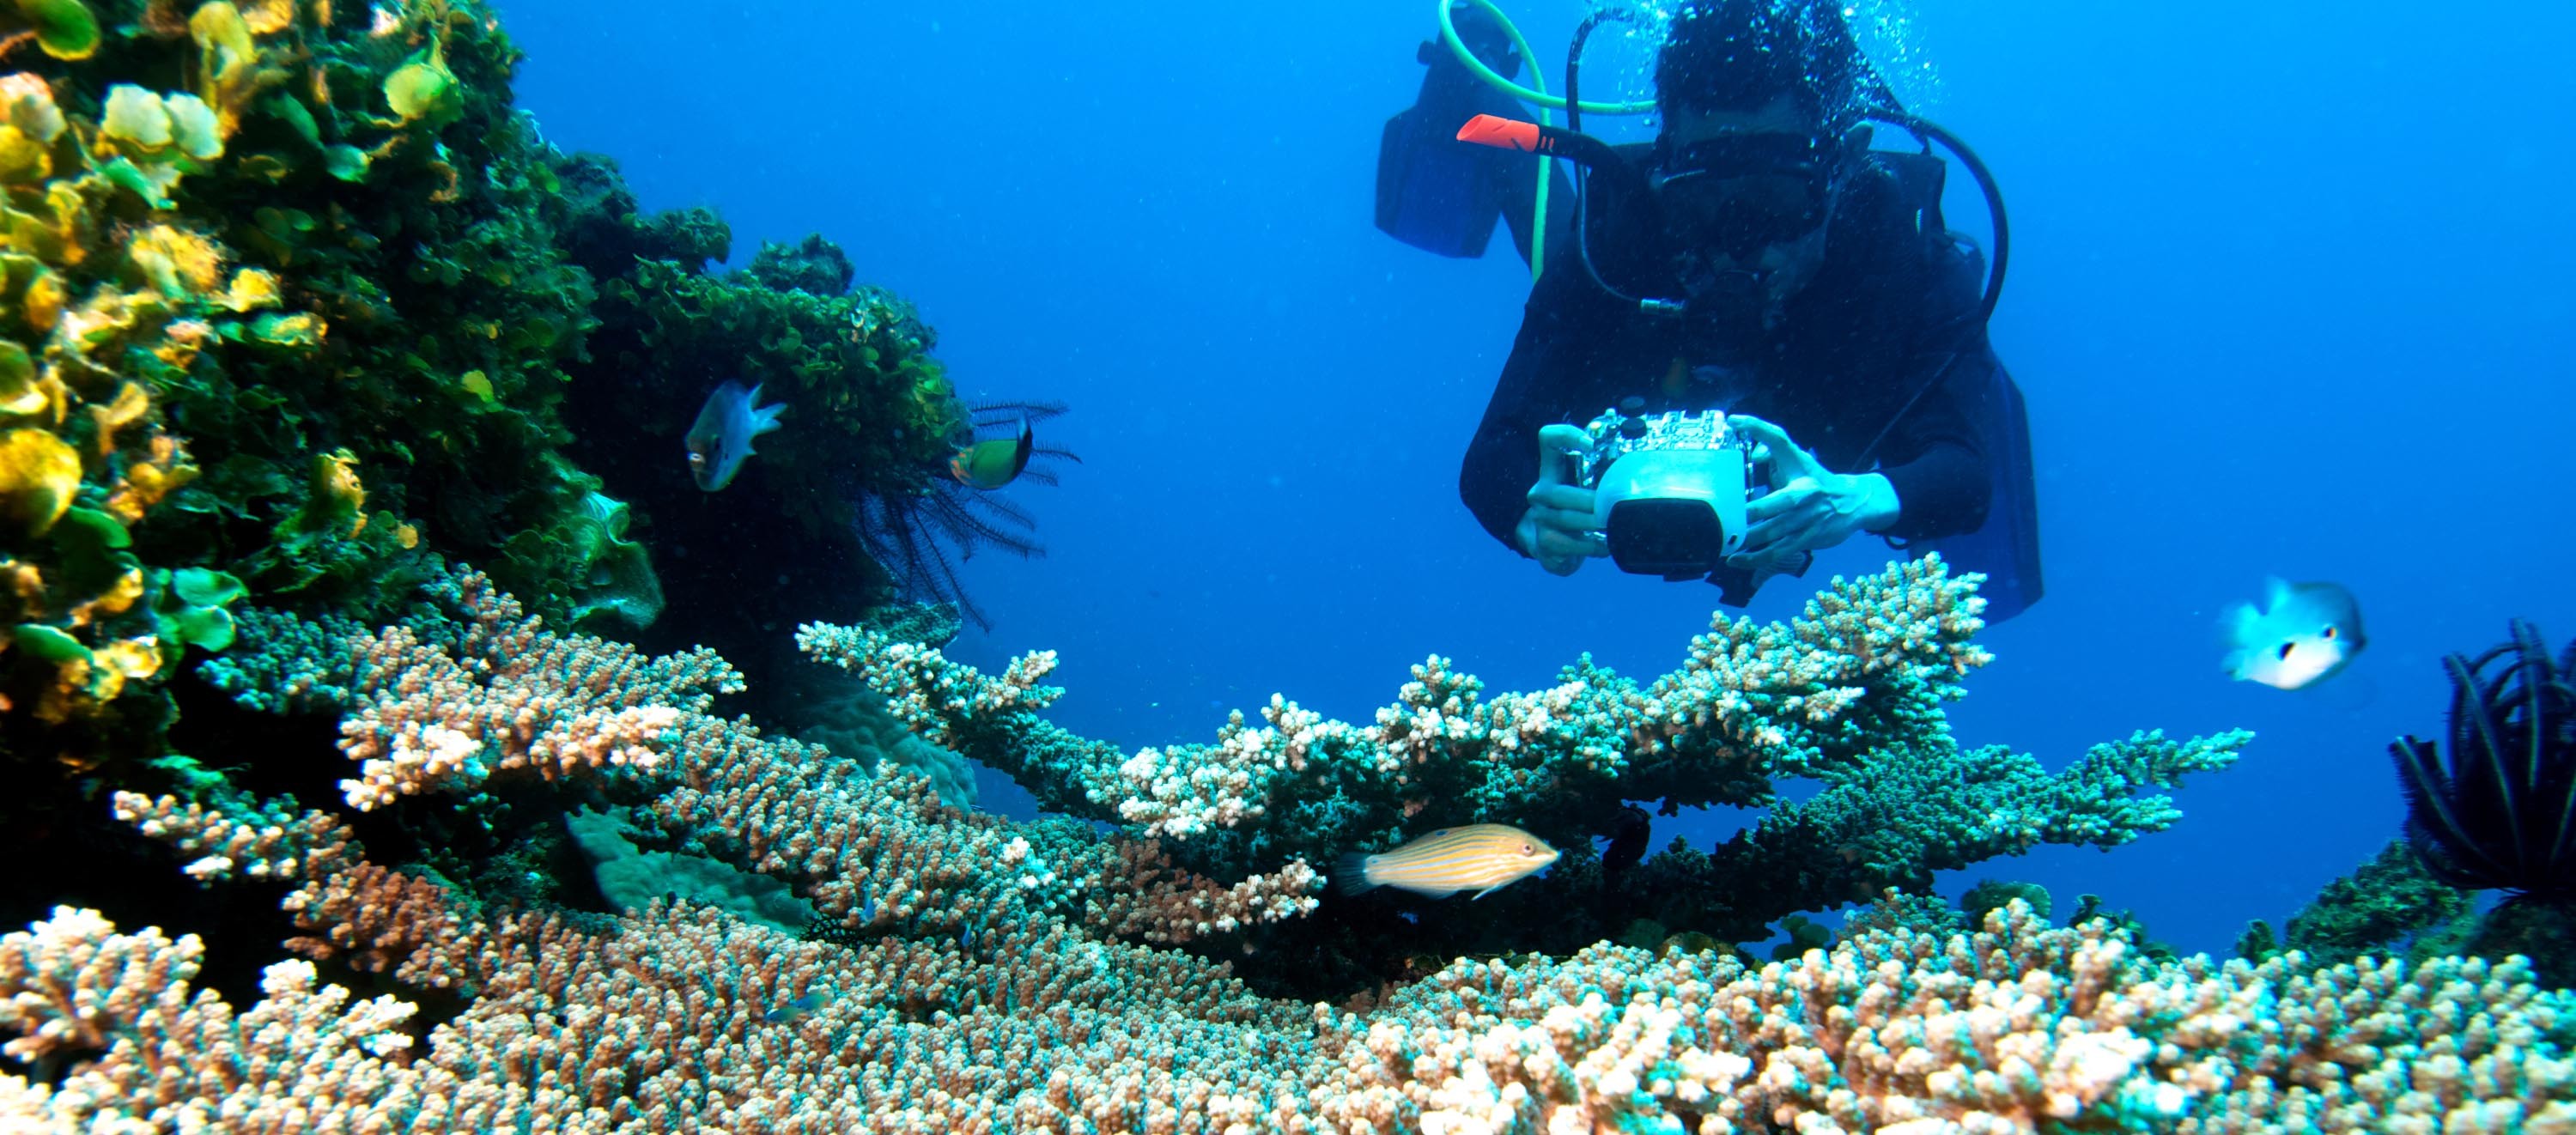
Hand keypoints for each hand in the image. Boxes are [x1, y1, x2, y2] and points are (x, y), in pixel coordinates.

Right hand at [1518, 424, 1606, 575]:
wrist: (1551, 546)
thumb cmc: (1578, 510)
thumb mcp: (1584, 487)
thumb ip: (1604, 472)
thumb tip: (1646, 460)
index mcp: (1552, 470)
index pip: (1549, 439)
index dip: (1567, 436)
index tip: (1591, 444)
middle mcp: (1540, 493)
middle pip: (1558, 493)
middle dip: (1590, 501)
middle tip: (1613, 505)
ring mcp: (1539, 520)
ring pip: (1565, 521)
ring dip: (1593, 525)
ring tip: (1613, 526)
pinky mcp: (1543, 546)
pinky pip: (1567, 546)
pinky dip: (1591, 547)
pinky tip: (1605, 546)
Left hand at [1725, 415, 1898, 569]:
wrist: (1854, 502)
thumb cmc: (1815, 479)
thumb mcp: (1797, 462)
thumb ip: (1772, 454)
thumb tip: (1750, 450)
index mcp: (1800, 466)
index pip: (1779, 440)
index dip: (1757, 428)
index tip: (1734, 420)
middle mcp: (1805, 492)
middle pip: (1775, 501)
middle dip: (1749, 511)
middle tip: (1723, 515)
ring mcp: (1807, 518)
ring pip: (1772, 531)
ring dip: (1745, 539)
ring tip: (1722, 541)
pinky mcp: (1807, 539)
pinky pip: (1777, 551)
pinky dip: (1754, 558)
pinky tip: (1735, 560)